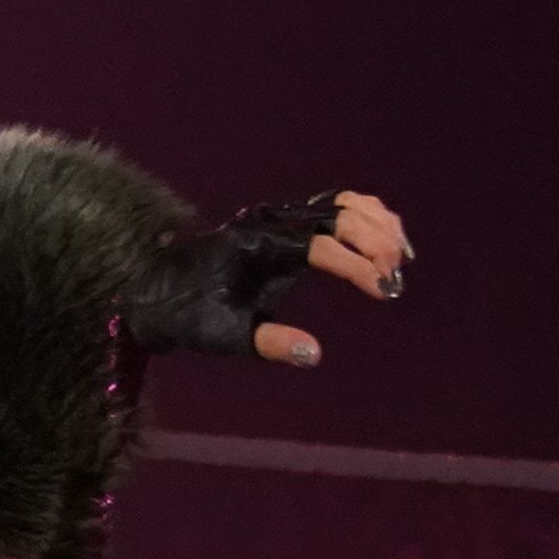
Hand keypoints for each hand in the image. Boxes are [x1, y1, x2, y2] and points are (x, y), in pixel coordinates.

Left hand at [142, 190, 413, 371]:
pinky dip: (366, 220)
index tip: (386, 290)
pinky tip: (390, 245)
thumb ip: (270, 343)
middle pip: (339, 215)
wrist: (155, 291)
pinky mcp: (285, 225)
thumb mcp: (226, 337)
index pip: (320, 246)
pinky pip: (334, 208)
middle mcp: (271, 223)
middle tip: (396, 280)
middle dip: (375, 243)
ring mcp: (279, 219)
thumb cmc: (189, 316)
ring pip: (341, 204)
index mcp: (257, 246)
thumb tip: (313, 354)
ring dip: (377, 226)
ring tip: (403, 259)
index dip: (358, 265)